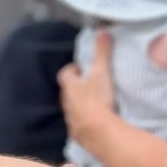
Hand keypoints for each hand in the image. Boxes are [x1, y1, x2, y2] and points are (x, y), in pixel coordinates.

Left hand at [58, 30, 116, 144]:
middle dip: (74, 88)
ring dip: (78, 105)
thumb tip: (102, 32)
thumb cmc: (97, 98)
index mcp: (69, 87)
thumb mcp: (101, 72)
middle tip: (87, 85)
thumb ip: (101, 52)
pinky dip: (83, 122)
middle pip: (66, 93)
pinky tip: (93, 123)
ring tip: (91, 104)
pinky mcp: (77, 135)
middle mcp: (66, 103)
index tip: (81, 68)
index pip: (65, 74)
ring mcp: (70, 120)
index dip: (72, 70)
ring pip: (71, 110)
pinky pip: (78, 126)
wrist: (98, 131)